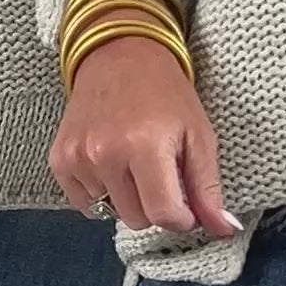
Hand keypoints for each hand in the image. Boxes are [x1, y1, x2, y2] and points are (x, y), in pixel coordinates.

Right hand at [48, 37, 240, 237]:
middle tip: (159, 172)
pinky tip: (110, 165)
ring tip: (133, 162)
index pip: (164, 215)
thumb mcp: (199, 136)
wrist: (120, 55)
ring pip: (111, 213)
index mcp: (146, 146)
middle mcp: (107, 154)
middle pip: (137, 220)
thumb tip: (225, 230)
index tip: (186, 202)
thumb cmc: (166, 95)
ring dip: (127, 198)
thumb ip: (208, 188)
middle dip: (154, 205)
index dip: (182, 218)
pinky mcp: (60, 159)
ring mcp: (79, 158)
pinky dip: (100, 194)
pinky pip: (84, 204)